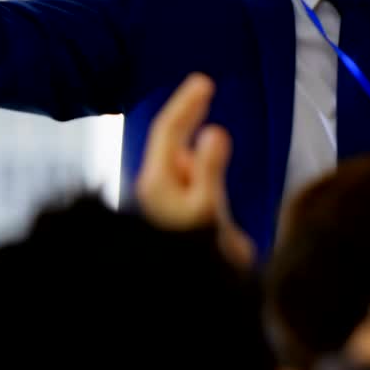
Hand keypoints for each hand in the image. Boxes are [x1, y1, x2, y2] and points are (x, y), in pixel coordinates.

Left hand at [136, 73, 255, 269]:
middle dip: (187, 112)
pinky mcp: (174, 210)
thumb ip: (210, 169)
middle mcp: (155, 185)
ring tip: (208, 142)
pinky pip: (186, 174)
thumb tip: (214, 131)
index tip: (205, 81)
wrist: (185, 289)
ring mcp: (163, 198)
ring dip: (194, 144)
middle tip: (204, 85)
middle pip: (169, 139)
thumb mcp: (209, 208)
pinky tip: (208, 175)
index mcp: (156, 180)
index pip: (168, 130)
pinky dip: (197, 163)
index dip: (186, 103)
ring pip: (179, 159)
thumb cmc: (195, 250)